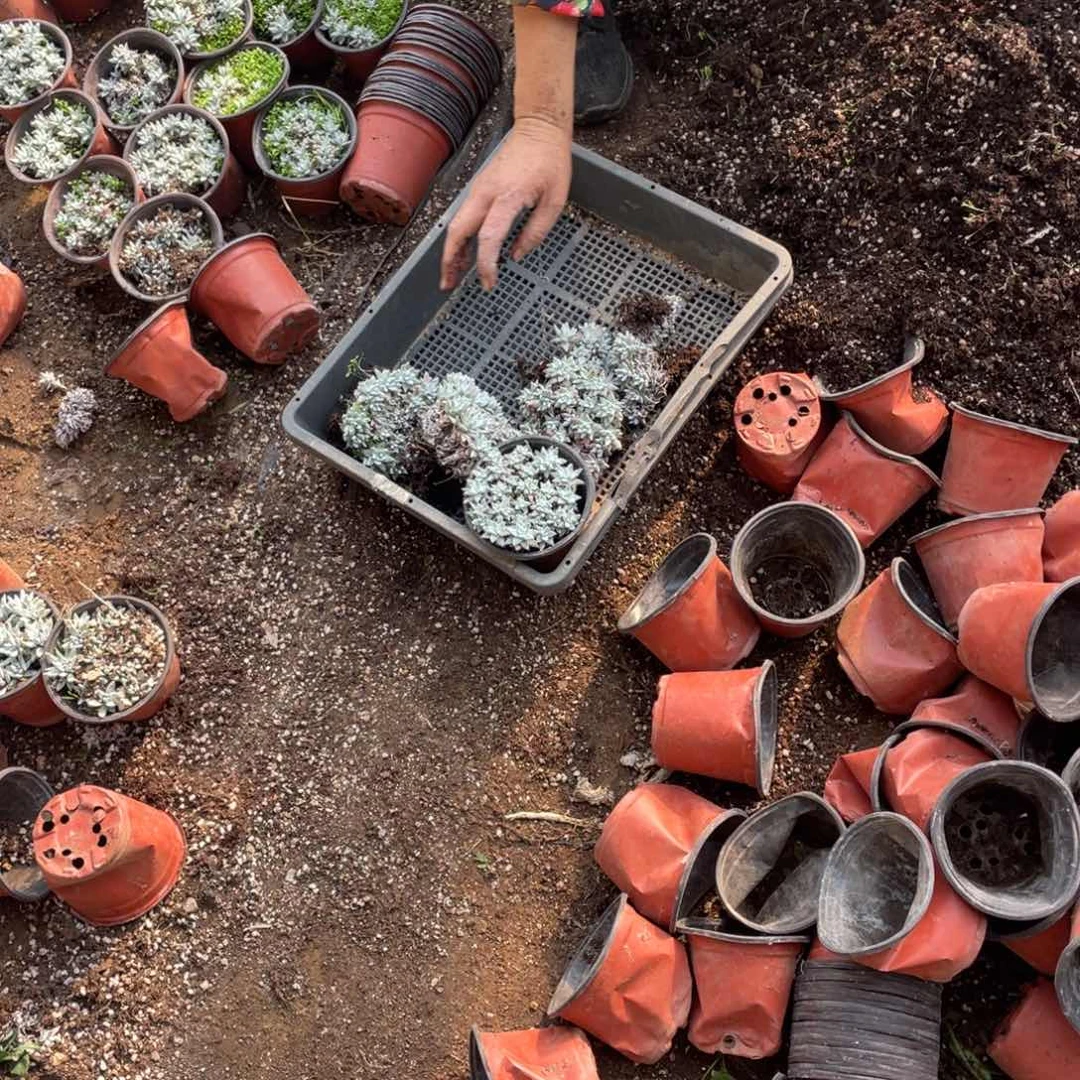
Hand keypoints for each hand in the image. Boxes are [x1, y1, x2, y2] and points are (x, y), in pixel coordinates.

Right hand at [440, 117, 571, 292]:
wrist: (539, 128)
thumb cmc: (550, 161)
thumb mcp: (555, 201)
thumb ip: (536, 231)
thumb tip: (518, 254)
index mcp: (507, 196)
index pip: (489, 237)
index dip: (486, 263)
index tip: (489, 282)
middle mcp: (485, 192)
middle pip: (458, 231)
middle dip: (450, 260)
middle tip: (448, 284)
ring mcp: (478, 189)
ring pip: (456, 225)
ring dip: (451, 251)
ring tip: (452, 274)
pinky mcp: (479, 188)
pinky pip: (463, 217)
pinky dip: (460, 238)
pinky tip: (464, 253)